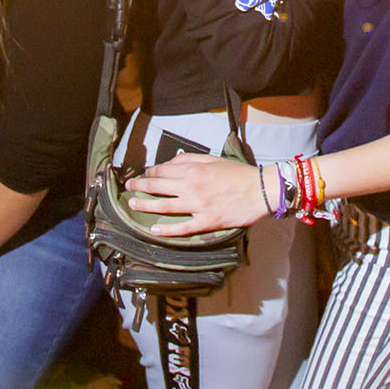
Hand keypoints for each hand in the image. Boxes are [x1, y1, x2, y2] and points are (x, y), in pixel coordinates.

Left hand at [125, 152, 270, 235]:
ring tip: (132, 205)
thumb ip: (189, 160)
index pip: (163, 171)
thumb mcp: (213, 159)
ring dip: (145, 205)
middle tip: (129, 188)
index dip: (149, 173)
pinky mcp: (206, 221)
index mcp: (193, 170)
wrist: (260, 190)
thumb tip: (169, 163)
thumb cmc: (238, 173)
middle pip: (158, 186)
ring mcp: (198, 206)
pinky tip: (154, 229)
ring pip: (165, 206)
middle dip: (140, 186)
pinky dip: (167, 229)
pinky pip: (183, 227)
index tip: (142, 175)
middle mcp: (192, 187)